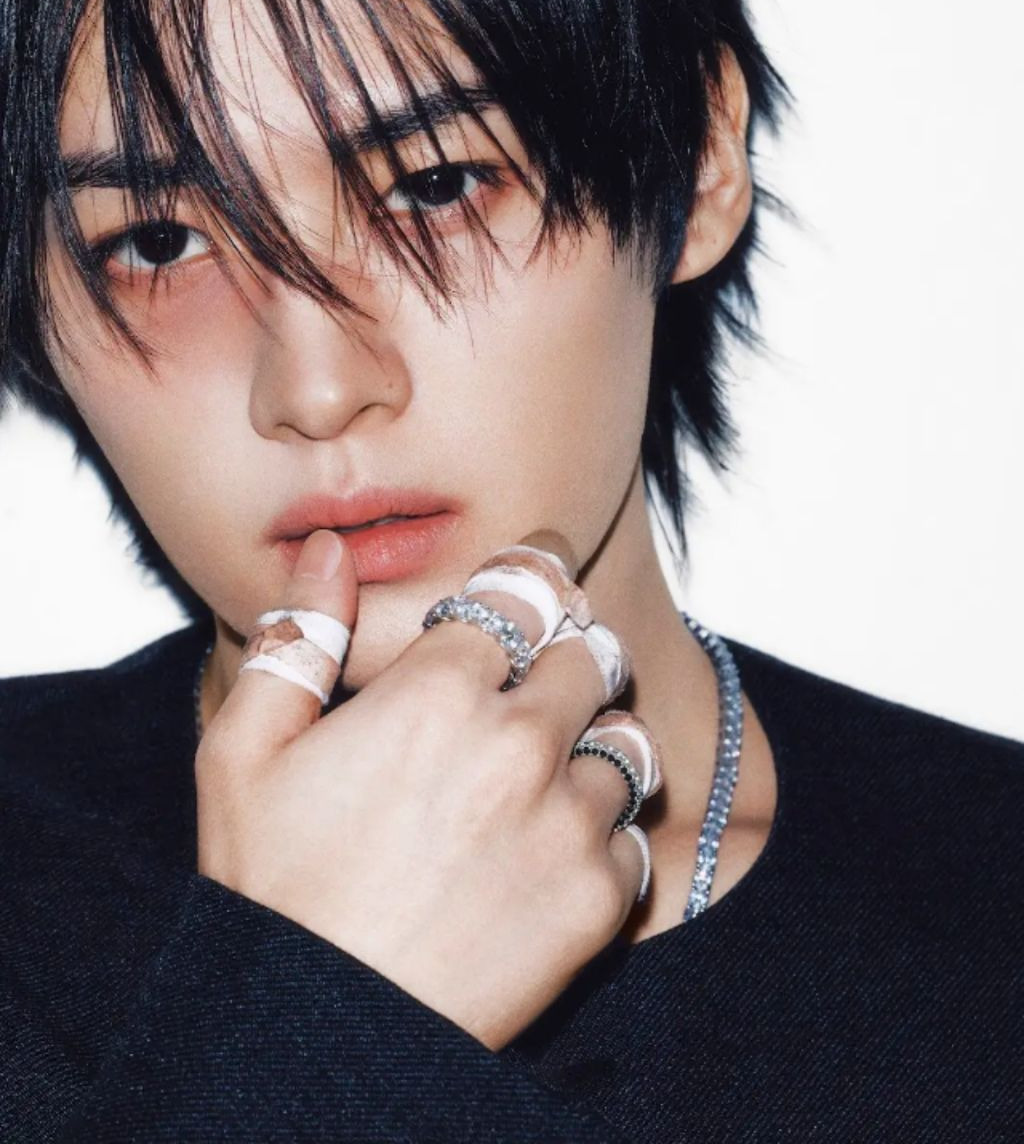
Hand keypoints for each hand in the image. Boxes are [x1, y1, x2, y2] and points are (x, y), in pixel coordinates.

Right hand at [195, 527, 660, 1050]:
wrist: (316, 1038)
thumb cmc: (271, 893)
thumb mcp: (242, 753)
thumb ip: (298, 636)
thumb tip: (330, 551)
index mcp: (438, 691)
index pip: (527, 584)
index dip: (535, 568)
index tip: (540, 569)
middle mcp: (520, 743)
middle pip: (593, 649)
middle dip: (569, 650)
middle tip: (540, 676)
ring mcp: (568, 822)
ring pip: (627, 737)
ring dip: (596, 740)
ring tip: (550, 768)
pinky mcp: (600, 898)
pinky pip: (634, 830)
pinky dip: (604, 831)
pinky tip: (551, 848)